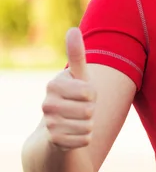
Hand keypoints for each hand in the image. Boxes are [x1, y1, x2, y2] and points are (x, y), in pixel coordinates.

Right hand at [42, 28, 95, 150]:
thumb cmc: (76, 96)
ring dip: (89, 124)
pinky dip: (85, 138)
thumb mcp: (80, 76)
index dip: (92, 94)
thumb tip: (72, 29)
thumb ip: (77, 54)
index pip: (89, 91)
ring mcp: (49, 123)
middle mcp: (47, 104)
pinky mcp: (55, 141)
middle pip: (89, 110)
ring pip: (88, 125)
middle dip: (92, 110)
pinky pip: (84, 139)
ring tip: (78, 120)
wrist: (61, 126)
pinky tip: (74, 134)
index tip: (83, 94)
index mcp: (54, 84)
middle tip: (81, 109)